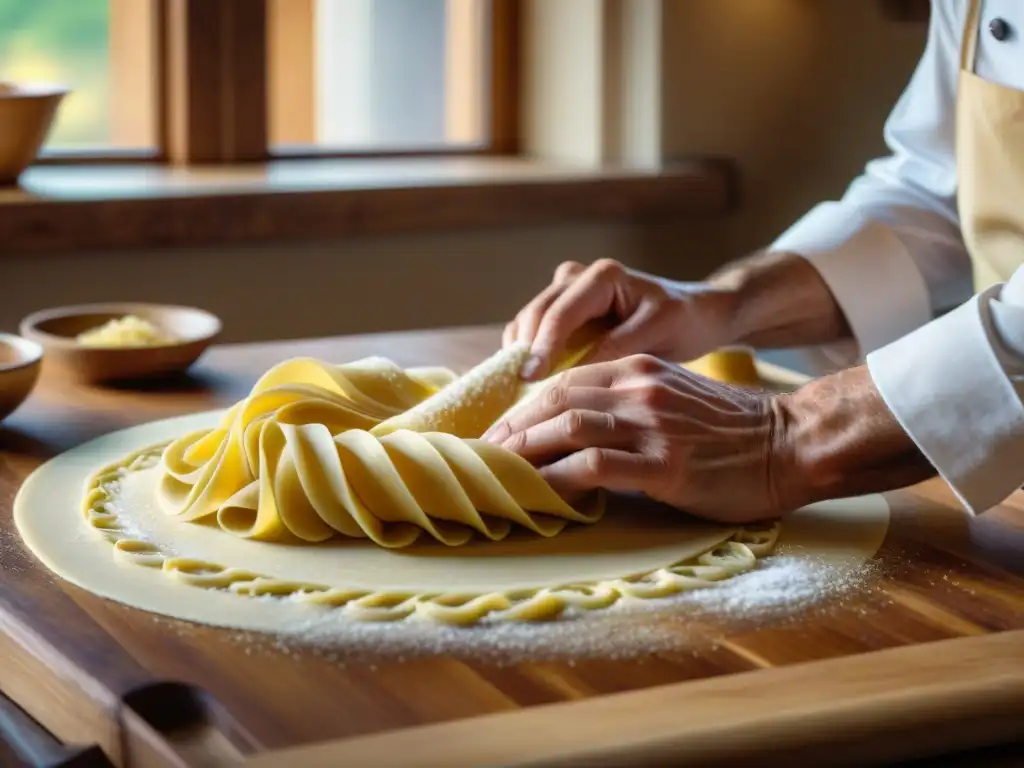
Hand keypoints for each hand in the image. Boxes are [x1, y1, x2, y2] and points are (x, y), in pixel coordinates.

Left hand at [483, 354, 794, 523]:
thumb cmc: (731, 430)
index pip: (562, 382)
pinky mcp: (665, 464)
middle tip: (482, 457)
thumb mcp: (674, 398)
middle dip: (511, 430)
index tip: (499, 434)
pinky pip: (594, 466)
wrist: (791, 443)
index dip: (523, 409)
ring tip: (497, 475)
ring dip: (523, 453)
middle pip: (553, 400)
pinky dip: (557, 479)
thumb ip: (628, 404)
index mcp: (638, 369)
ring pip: (566, 427)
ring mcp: (652, 425)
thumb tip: (576, 432)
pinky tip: (538, 494)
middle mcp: (639, 389)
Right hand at [504, 259, 735, 379]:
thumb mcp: (656, 333)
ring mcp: (564, 290)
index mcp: (603, 277)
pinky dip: (528, 354)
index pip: (560, 314)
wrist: (692, 314)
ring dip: (521, 355)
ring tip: (518, 393)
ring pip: (528, 322)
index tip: (530, 380)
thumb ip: (616, 348)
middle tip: (516, 393)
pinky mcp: (560, 308)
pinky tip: (528, 385)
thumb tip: (572, 375)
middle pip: (536, 315)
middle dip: (525, 353)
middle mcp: (576, 277)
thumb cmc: (680, 322)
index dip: (541, 348)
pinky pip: (532, 330)